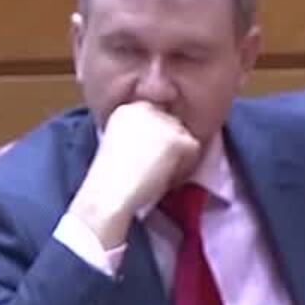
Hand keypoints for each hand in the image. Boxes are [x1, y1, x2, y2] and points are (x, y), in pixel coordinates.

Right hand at [67, 102, 200, 249]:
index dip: (155, 142)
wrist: (109, 195)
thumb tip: (161, 143)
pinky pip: (194, 152)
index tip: (144, 160)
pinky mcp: (178, 138)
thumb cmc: (110, 182)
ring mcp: (164, 122)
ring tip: (155, 176)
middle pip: (173, 126)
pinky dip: (184, 169)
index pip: (157, 118)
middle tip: (152, 170)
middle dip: (169, 148)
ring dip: (177, 159)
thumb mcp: (119, 146)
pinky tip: (163, 179)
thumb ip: (140, 136)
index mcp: (126, 110)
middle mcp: (145, 109)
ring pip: (186, 138)